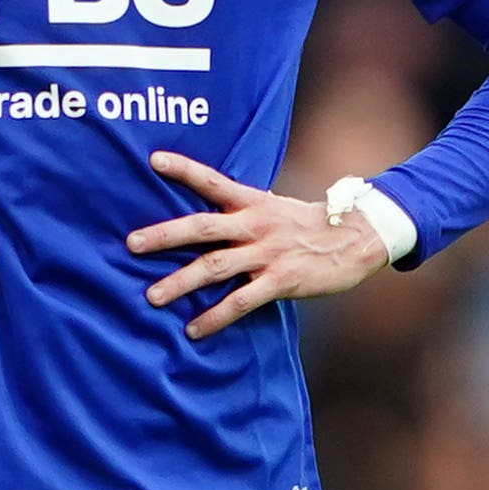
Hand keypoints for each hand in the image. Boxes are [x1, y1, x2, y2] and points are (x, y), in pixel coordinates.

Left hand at [125, 150, 389, 338]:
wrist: (357, 237)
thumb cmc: (307, 224)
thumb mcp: (273, 207)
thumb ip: (240, 211)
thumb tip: (203, 219)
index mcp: (252, 202)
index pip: (212, 181)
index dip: (184, 169)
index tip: (154, 159)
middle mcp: (255, 225)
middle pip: (202, 228)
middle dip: (164, 236)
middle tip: (131, 244)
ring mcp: (267, 254)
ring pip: (214, 268)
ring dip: (179, 283)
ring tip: (151, 297)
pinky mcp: (280, 281)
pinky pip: (240, 302)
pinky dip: (214, 317)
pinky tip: (193, 330)